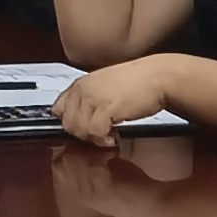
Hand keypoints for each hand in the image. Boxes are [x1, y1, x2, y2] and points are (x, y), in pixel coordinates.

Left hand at [58, 55, 182, 141]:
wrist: (159, 76)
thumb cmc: (138, 82)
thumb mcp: (106, 87)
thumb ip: (89, 99)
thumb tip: (78, 122)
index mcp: (81, 84)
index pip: (57, 109)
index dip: (70, 123)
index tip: (83, 130)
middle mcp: (83, 89)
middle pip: (66, 124)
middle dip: (82, 135)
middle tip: (99, 135)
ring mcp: (93, 98)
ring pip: (78, 130)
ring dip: (93, 139)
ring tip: (108, 136)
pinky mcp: (106, 108)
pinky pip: (94, 132)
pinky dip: (103, 140)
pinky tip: (114, 136)